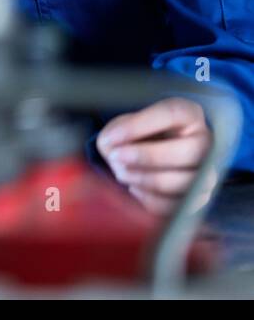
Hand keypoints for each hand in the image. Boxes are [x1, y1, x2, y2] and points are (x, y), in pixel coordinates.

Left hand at [96, 97, 216, 214]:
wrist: (143, 159)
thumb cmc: (135, 136)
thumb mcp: (122, 126)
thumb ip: (115, 132)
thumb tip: (111, 146)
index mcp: (188, 114)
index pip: (173, 114)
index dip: (138, 126)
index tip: (112, 137)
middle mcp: (205, 142)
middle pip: (190, 152)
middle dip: (147, 157)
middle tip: (117, 157)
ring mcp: (208, 173)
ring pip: (187, 183)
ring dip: (148, 180)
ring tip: (122, 173)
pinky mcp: (199, 199)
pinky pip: (178, 206)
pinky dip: (151, 199)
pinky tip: (135, 188)